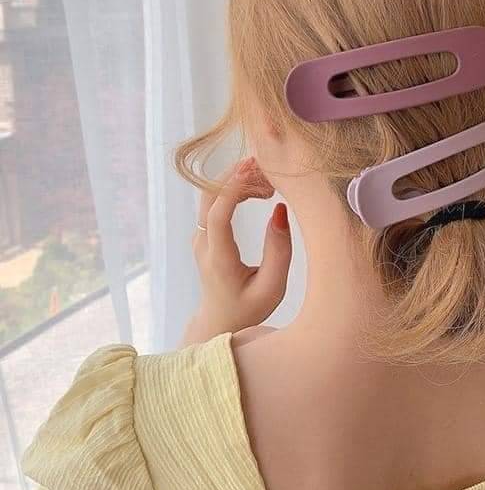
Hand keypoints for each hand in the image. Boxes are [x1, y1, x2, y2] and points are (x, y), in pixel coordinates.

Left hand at [182, 158, 291, 345]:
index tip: (254, 171)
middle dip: (236, 176)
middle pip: (209, 197)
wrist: (220, 321)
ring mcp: (200, 238)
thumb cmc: (250, 308)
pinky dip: (236, 189)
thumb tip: (279, 209)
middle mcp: (203, 245)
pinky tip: (260, 193)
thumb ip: (279, 251)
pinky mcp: (204, 234)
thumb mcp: (273, 286)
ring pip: (212, 196)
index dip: (233, 190)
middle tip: (267, 168)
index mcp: (219, 260)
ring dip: (238, 181)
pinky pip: (215, 202)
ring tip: (270, 184)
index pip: (218, 216)